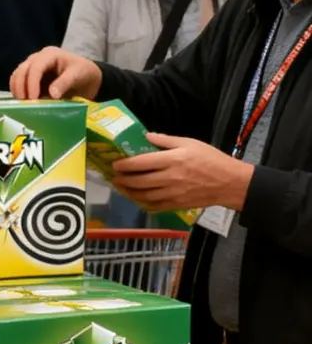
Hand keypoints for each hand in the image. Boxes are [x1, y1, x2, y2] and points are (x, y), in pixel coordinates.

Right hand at [10, 48, 102, 100]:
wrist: (86, 77)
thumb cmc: (83, 73)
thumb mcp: (77, 76)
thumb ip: (65, 83)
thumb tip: (52, 94)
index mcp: (50, 55)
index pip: (36, 67)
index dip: (32, 82)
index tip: (33, 99)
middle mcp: (38, 58)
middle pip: (22, 70)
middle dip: (21, 87)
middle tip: (24, 104)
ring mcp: (33, 66)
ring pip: (17, 75)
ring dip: (17, 90)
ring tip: (22, 104)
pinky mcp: (30, 76)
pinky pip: (18, 82)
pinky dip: (18, 91)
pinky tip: (23, 102)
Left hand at [111, 135, 252, 212]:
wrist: (229, 182)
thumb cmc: (211, 159)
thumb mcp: (190, 142)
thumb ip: (166, 140)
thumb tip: (147, 136)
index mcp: (172, 160)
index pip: (141, 163)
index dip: (125, 165)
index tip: (116, 164)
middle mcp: (169, 178)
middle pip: (139, 181)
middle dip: (123, 179)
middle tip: (115, 176)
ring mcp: (172, 194)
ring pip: (143, 196)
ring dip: (129, 192)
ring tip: (121, 187)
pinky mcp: (176, 205)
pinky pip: (154, 207)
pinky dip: (142, 203)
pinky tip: (137, 198)